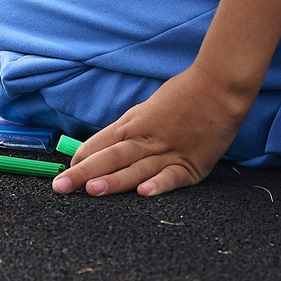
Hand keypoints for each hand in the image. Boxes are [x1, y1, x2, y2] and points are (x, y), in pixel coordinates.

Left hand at [52, 65, 250, 198]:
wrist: (219, 87)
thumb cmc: (182, 95)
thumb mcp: (147, 108)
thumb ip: (127, 129)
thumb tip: (99, 148)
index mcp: (135, 124)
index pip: (101, 143)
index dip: (81, 159)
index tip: (63, 173)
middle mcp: (148, 139)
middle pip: (112, 157)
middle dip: (83, 173)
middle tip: (60, 187)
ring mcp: (170, 152)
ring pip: (136, 169)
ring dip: (114, 181)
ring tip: (91, 190)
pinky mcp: (192, 165)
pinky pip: (173, 176)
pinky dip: (159, 184)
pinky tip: (144, 193)